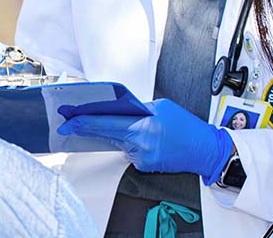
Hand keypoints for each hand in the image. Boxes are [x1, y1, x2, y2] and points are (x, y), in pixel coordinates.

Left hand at [57, 98, 233, 184]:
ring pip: (119, 142)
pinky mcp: (144, 165)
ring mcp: (141, 156)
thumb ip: (138, 108)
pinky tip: (147, 140)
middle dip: (87, 128)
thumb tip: (120, 109)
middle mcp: (140, 143)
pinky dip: (132, 144)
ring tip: (139, 127)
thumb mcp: (162, 107)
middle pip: (106, 133)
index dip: (83, 121)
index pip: (105, 122)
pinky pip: (129, 151)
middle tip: (70, 124)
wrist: (204, 150)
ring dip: (118, 134)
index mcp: (143, 125)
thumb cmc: (187, 127)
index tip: (68, 119)